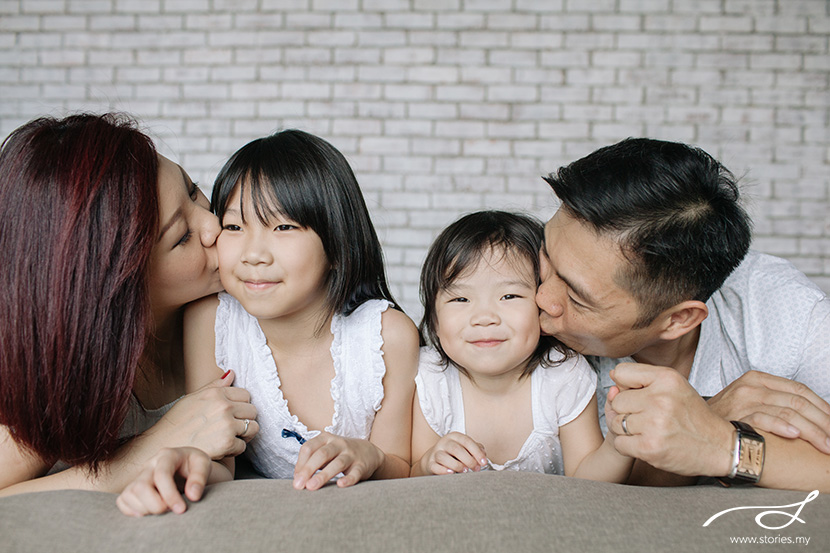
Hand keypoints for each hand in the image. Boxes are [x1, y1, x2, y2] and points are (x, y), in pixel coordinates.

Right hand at [116, 447, 210, 516]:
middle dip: (154, 504)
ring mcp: (139, 476)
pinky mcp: (133, 487)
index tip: (181, 509)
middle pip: (140, 486)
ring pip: (129, 494)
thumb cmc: (195, 465)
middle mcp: (150, 464)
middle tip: (170, 511)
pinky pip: (122, 501)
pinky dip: (131, 511)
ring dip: (144, 509)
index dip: (169, 495)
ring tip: (162, 511)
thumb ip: (200, 478)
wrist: (188, 466)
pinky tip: (149, 512)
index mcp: (167, 455)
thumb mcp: (204, 464)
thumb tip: (193, 496)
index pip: (161, 475)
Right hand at [155, 371, 258, 459]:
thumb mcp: (192, 398)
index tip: (231, 414)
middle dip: (245, 419)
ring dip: (244, 435)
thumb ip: (215, 386)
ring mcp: (226, 425)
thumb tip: (232, 374)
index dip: (240, 405)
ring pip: (253, 428)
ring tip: (229, 437)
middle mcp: (224, 406)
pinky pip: (243, 446)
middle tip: (231, 428)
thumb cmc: (176, 423)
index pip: (245, 394)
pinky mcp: (227, 443)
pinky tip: (221, 449)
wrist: (160, 446)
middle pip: (253, 411)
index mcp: (216, 394)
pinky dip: (234, 450)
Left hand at [292, 432, 384, 490]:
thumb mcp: (325, 452)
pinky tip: (340, 485)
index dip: (300, 463)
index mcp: (325, 438)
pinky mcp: (362, 466)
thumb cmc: (340, 454)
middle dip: (308, 469)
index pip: (309, 448)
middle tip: (298, 485)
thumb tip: (297, 479)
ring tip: (312, 486)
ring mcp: (351, 454)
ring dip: (323, 475)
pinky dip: (348, 479)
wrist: (368, 452)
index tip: (296, 479)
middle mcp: (338, 444)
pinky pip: (355, 472)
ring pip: (337, 463)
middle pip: (321, 454)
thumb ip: (311, 462)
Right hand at [419, 432, 487, 475]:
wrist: (434, 458)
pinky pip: (435, 467)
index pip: (466, 441)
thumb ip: (476, 449)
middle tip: (476, 469)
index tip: (484, 462)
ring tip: (465, 471)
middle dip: (469, 460)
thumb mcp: (465, 448)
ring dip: (457, 465)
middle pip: (456, 449)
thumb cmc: (454, 454)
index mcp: (454, 436)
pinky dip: (443, 470)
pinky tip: (452, 473)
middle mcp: (444, 442)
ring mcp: (435, 453)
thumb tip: (483, 454)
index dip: (477, 452)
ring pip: (443, 457)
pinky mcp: (430, 463)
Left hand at [607, 363, 733, 477]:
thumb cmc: (693, 416)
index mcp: (666, 378)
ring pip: (615, 423)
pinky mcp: (649, 448)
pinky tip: (644, 444)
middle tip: (646, 418)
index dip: (625, 386)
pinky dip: (628, 446)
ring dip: (626, 430)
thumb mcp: (674, 386)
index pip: (620, 372)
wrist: (720, 447)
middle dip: (626, 411)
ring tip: (646, 431)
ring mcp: (654, 424)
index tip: (639, 396)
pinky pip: (619, 444)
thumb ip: (642, 379)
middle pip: (616, 401)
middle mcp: (660, 399)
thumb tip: (611, 378)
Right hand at [708, 370, 829, 453]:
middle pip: (799, 402)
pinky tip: (796, 436)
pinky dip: (783, 427)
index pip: (800, 389)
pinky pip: (766, 418)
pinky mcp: (736, 414)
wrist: (694, 429)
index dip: (823, 408)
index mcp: (757, 379)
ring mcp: (743, 399)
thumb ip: (775, 404)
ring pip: (789, 412)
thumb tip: (810, 419)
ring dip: (813, 431)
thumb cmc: (725, 420)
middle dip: (824, 423)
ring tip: (826, 445)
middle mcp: (751, 386)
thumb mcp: (748, 403)